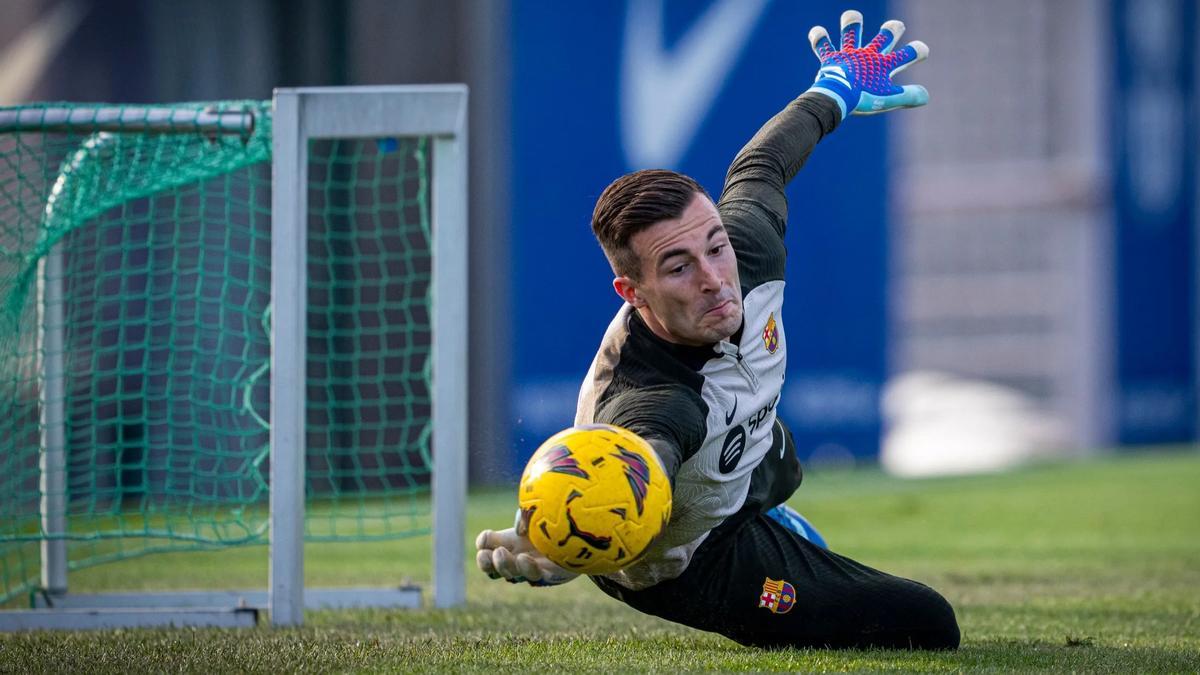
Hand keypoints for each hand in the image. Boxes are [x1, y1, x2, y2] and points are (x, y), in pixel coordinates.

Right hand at [475, 512, 577, 586]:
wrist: (584, 531)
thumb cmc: (558, 516)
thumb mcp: (535, 509)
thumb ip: (524, 516)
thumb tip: (519, 531)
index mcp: (510, 540)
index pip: (488, 546)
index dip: (483, 544)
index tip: (485, 539)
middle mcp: (518, 557)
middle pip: (493, 568)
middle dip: (486, 562)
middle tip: (489, 553)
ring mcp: (533, 568)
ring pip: (512, 575)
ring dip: (504, 565)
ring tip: (501, 554)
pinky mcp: (551, 574)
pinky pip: (536, 577)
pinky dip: (527, 569)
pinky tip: (524, 559)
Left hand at [806, 10, 928, 117]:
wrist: (837, 95)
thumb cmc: (863, 99)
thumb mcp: (889, 99)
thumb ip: (908, 96)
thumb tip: (925, 96)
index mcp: (884, 66)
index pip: (906, 55)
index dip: (916, 51)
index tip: (922, 50)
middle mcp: (868, 56)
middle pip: (884, 38)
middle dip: (892, 31)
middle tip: (897, 26)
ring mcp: (849, 55)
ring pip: (852, 35)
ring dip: (852, 25)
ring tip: (852, 15)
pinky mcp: (832, 59)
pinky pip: (824, 46)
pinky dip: (820, 39)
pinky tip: (817, 31)